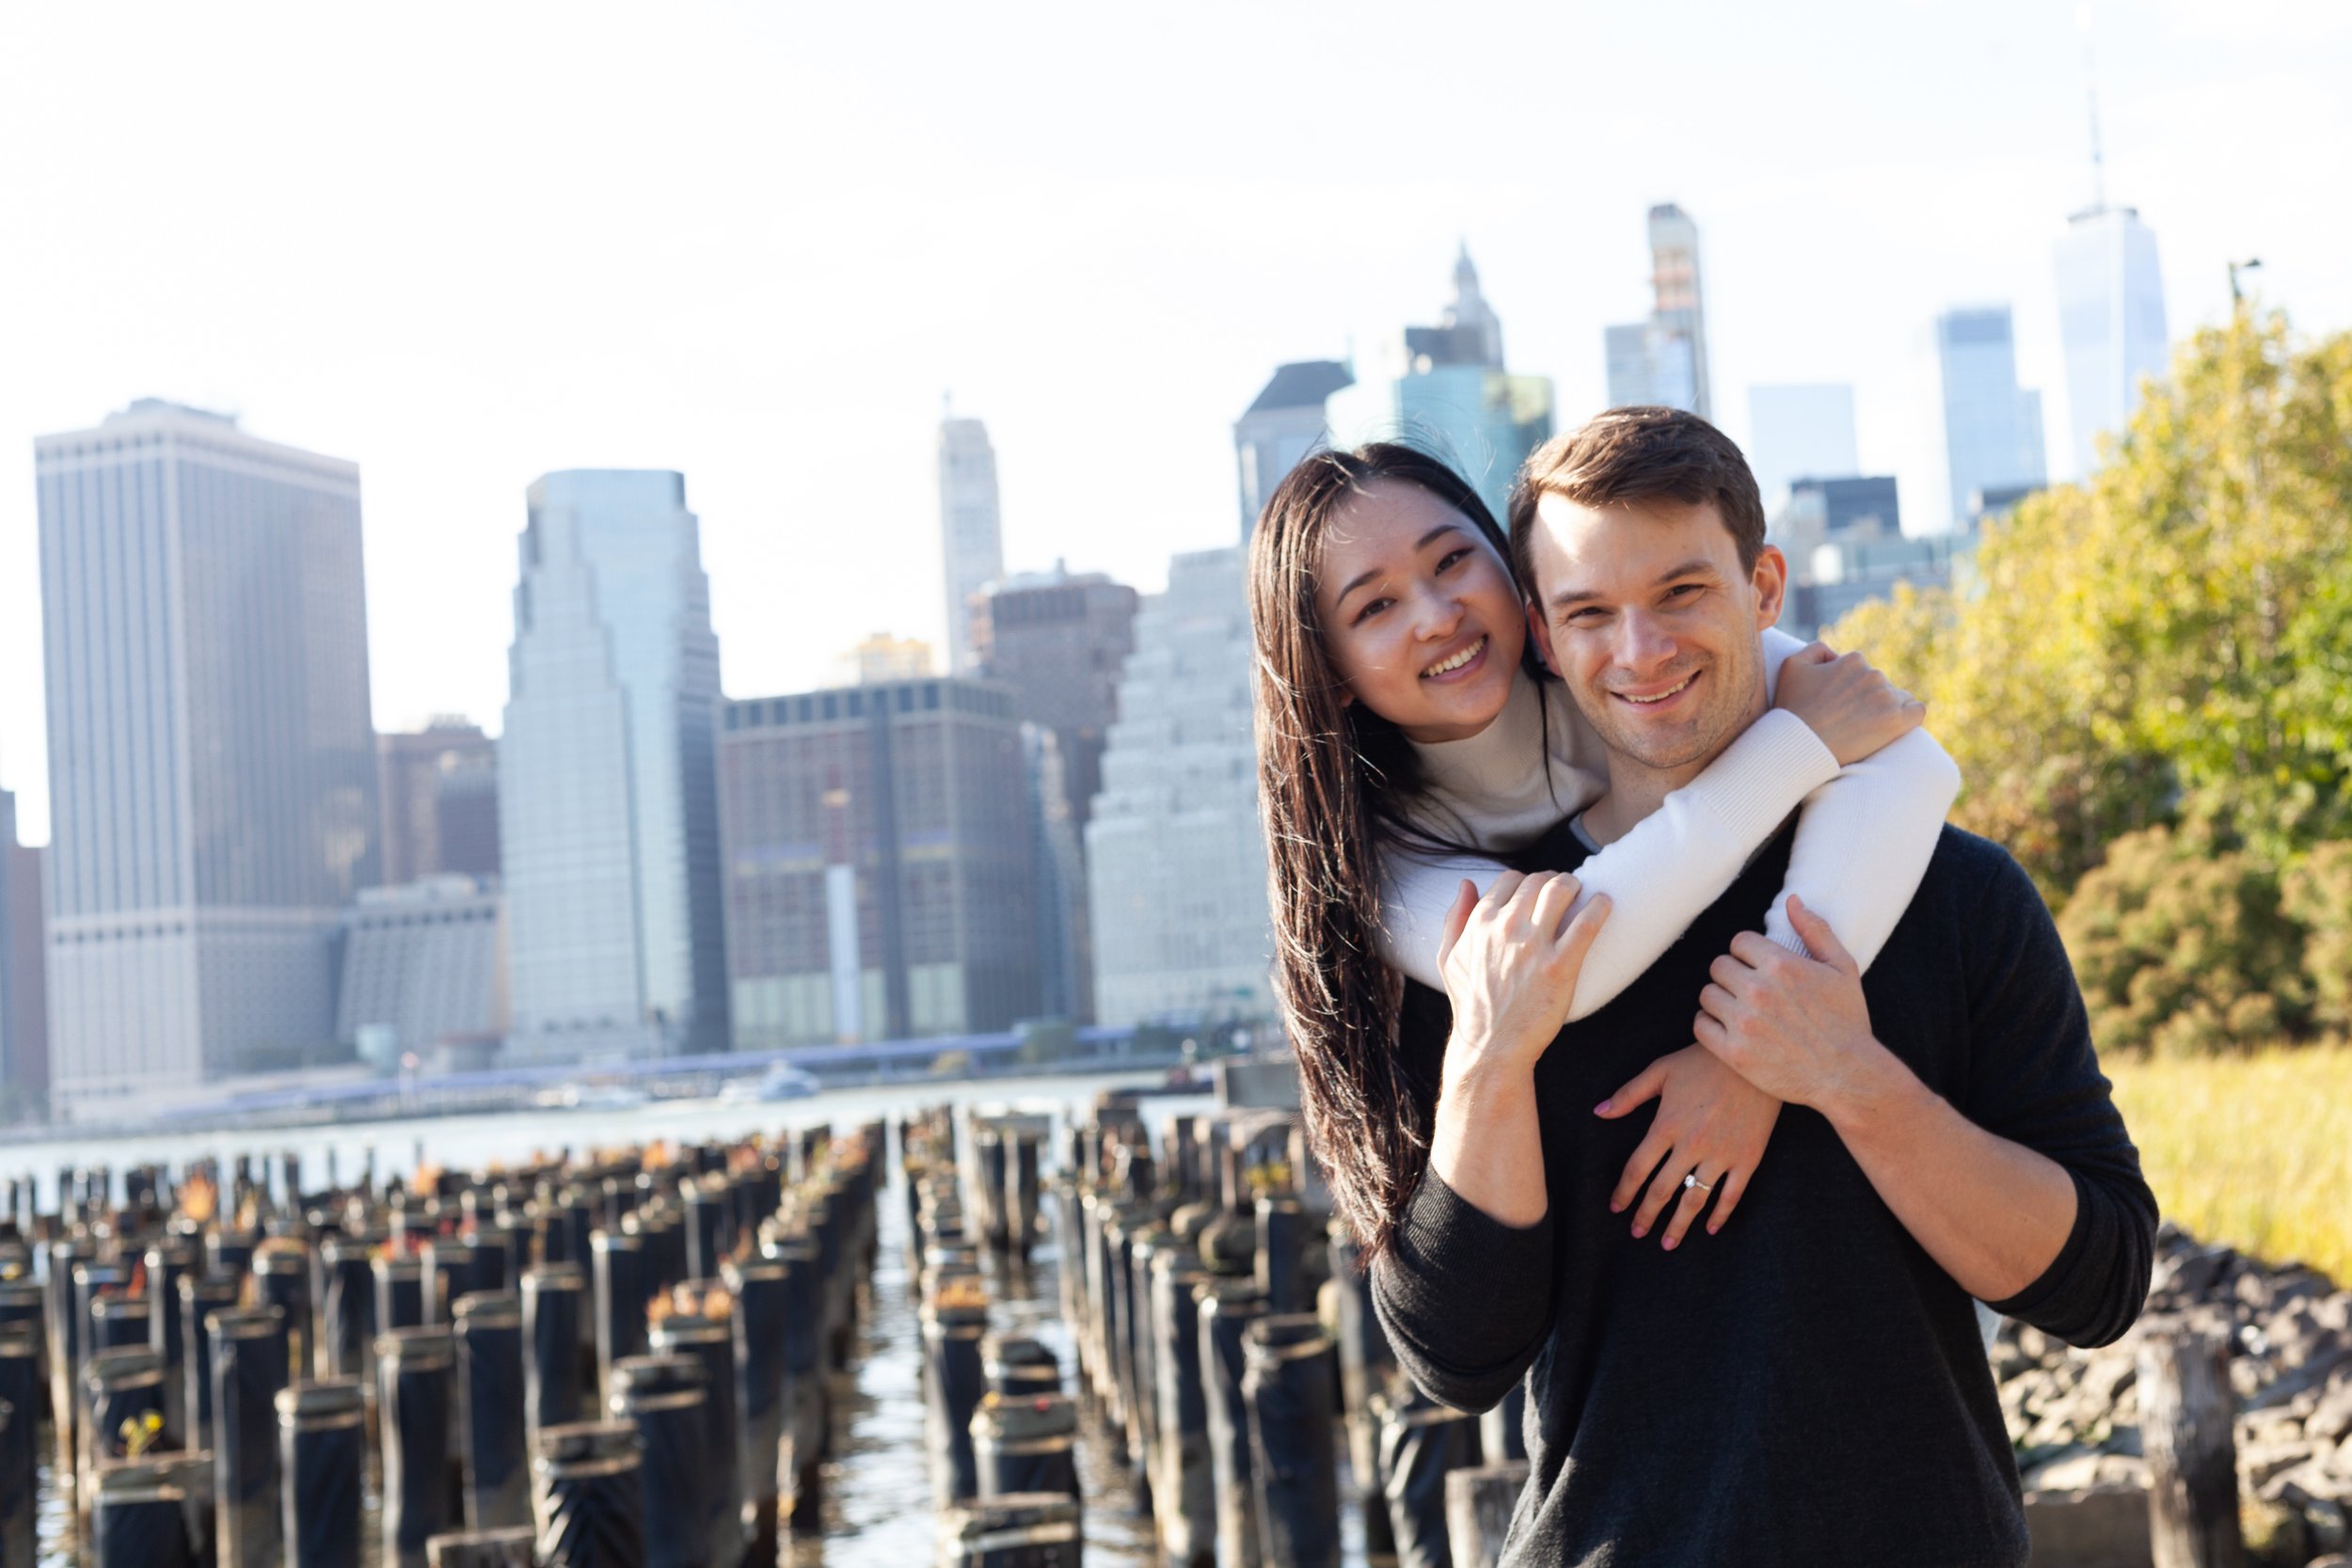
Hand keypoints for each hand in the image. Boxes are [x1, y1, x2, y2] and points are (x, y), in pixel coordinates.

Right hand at [1436, 871, 1611, 1080]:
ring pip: (1560, 891)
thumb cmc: (1471, 1005)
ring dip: (1574, 885)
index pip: (1510, 880)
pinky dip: (1599, 907)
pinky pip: (1586, 924)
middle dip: (1553, 881)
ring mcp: (1534, 946)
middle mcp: (1505, 928)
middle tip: (1565, 892)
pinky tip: (1604, 903)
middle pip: (1538, 881)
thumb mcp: (1448, 958)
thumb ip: (1455, 918)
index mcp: (1480, 923)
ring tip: (1583, 893)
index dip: (1527, 882)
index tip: (1538, 893)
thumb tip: (1467, 883)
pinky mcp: (1560, 966)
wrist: (1490, 1047)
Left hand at [1595, 1045, 1780, 1248]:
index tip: (1616, 1208)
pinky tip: (1709, 1228)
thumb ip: (1628, 1095)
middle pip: (1662, 1190)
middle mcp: (1691, 1145)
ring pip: (1695, 1199)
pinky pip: (1732, 1194)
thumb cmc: (1702, 1061)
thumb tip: (1598, 1112)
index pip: (1638, 1169)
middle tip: (1637, 1232)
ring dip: (1679, 1225)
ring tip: (1667, 1243)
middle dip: (1646, 1215)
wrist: (1753, 1058)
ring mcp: (1721, 1154)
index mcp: (1666, 1125)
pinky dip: (1720, 1214)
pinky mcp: (1748, 1158)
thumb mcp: (1660, 1071)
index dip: (1624, 1192)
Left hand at [1692, 897, 1887, 1112]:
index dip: (1748, 954)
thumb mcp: (1843, 969)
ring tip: (1741, 1010)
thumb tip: (1791, 900)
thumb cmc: (1848, 1020)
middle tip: (1750, 991)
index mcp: (1781, 965)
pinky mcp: (1733, 1053)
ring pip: (1707, 994)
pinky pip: (1701, 1025)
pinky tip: (1730, 1028)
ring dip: (1721, 999)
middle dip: (1733, 975)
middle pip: (1719, 966)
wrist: (1848, 1075)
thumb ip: (1815, 930)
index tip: (1760, 968)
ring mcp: (1744, 1023)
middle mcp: (1758, 991)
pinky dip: (1710, 1025)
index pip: (1738, 942)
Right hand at [1773, 642, 1925, 765]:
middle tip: (1849, 720)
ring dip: (1885, 709)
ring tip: (1865, 728)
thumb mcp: (1792, 665)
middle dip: (1868, 699)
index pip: (1862, 669)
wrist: (1799, 744)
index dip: (1850, 687)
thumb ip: (1816, 649)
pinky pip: (1917, 711)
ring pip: (1898, 698)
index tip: (1839, 705)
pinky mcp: (1897, 720)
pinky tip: (1895, 726)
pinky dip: (1910, 716)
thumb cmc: (1792, 708)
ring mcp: (1886, 697)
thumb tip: (1836, 655)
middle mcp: (1873, 674)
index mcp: (1853, 661)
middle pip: (1880, 684)